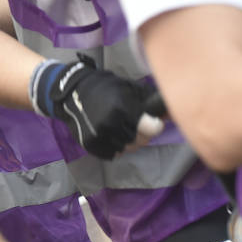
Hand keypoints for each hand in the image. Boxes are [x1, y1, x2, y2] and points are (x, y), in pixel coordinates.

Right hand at [29, 56, 156, 157]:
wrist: (71, 92)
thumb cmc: (103, 87)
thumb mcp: (127, 87)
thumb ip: (148, 100)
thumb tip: (170, 111)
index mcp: (123, 109)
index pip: (152, 129)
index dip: (155, 125)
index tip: (152, 121)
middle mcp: (112, 125)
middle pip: (142, 141)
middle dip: (142, 133)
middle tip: (134, 122)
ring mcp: (100, 137)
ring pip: (128, 148)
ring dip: (128, 140)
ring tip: (120, 127)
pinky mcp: (91, 145)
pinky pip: (113, 154)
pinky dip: (115, 146)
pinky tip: (110, 134)